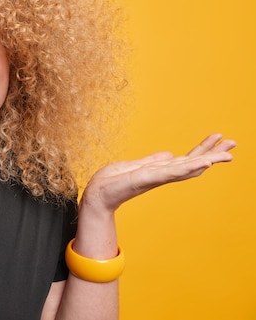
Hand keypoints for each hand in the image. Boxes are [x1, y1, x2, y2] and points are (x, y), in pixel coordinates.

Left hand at [82, 133, 236, 212]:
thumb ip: (153, 161)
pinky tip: (204, 163)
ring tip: (227, 154)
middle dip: (213, 153)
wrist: (97, 195)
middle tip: (234, 143)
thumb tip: (169, 154)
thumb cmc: (112, 181)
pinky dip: (189, 167)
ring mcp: (156, 177)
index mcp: (160, 170)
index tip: (221, 137)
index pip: (186, 158)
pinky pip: (172, 172)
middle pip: (193, 163)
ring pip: (187, 168)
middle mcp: (161, 175)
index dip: (204, 149)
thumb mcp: (134, 165)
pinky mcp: (147, 178)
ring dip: (207, 160)